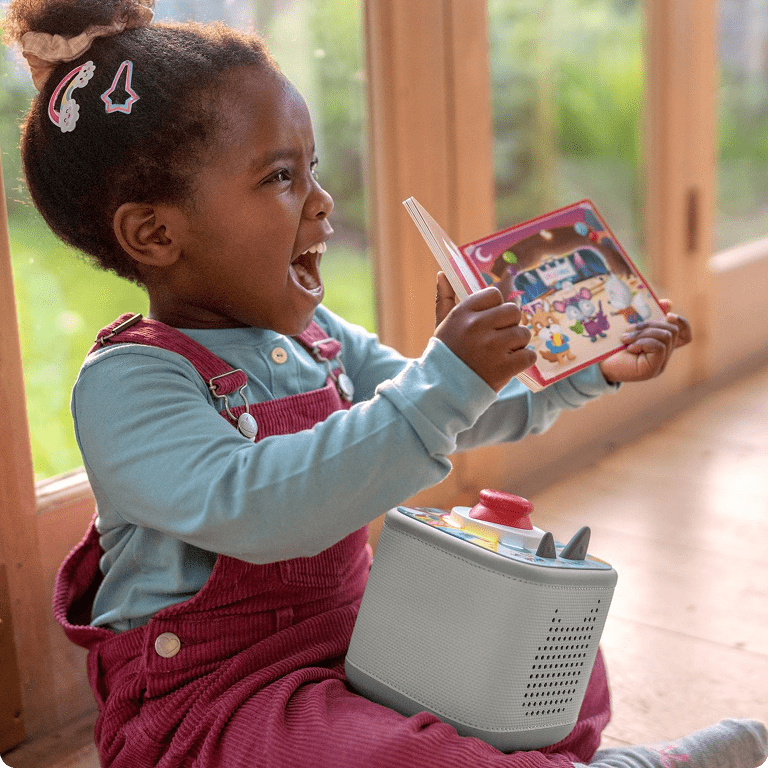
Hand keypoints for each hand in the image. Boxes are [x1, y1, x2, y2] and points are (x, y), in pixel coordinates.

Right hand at [434, 272, 535, 391]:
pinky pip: (529, 355)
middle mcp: (477, 327)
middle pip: (513, 311)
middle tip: (500, 338)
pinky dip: (523, 361)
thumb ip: (444, 298)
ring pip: (523, 333)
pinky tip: (510, 365)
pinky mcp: (504, 368)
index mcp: (463, 313)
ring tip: (503, 353)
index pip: (494, 294)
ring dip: (518, 344)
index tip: (490, 322)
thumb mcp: (441, 325)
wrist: (444, 392)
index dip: (496, 307)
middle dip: (510, 325)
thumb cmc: (445, 355)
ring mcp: (491, 347)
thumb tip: (442, 273)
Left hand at [598, 299, 692, 383]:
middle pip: (673, 330)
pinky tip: (629, 348)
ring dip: (643, 333)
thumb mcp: (632, 327)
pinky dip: (643, 342)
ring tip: (625, 338)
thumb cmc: (612, 346)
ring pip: (666, 336)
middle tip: (628, 328)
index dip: (681, 322)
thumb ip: (649, 317)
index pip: (685, 335)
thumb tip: (668, 303)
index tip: (667, 314)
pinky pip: (659, 346)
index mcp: (661, 345)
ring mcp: (660, 364)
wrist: (597, 364)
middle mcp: (664, 356)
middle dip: (650, 324)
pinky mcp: (653, 369)